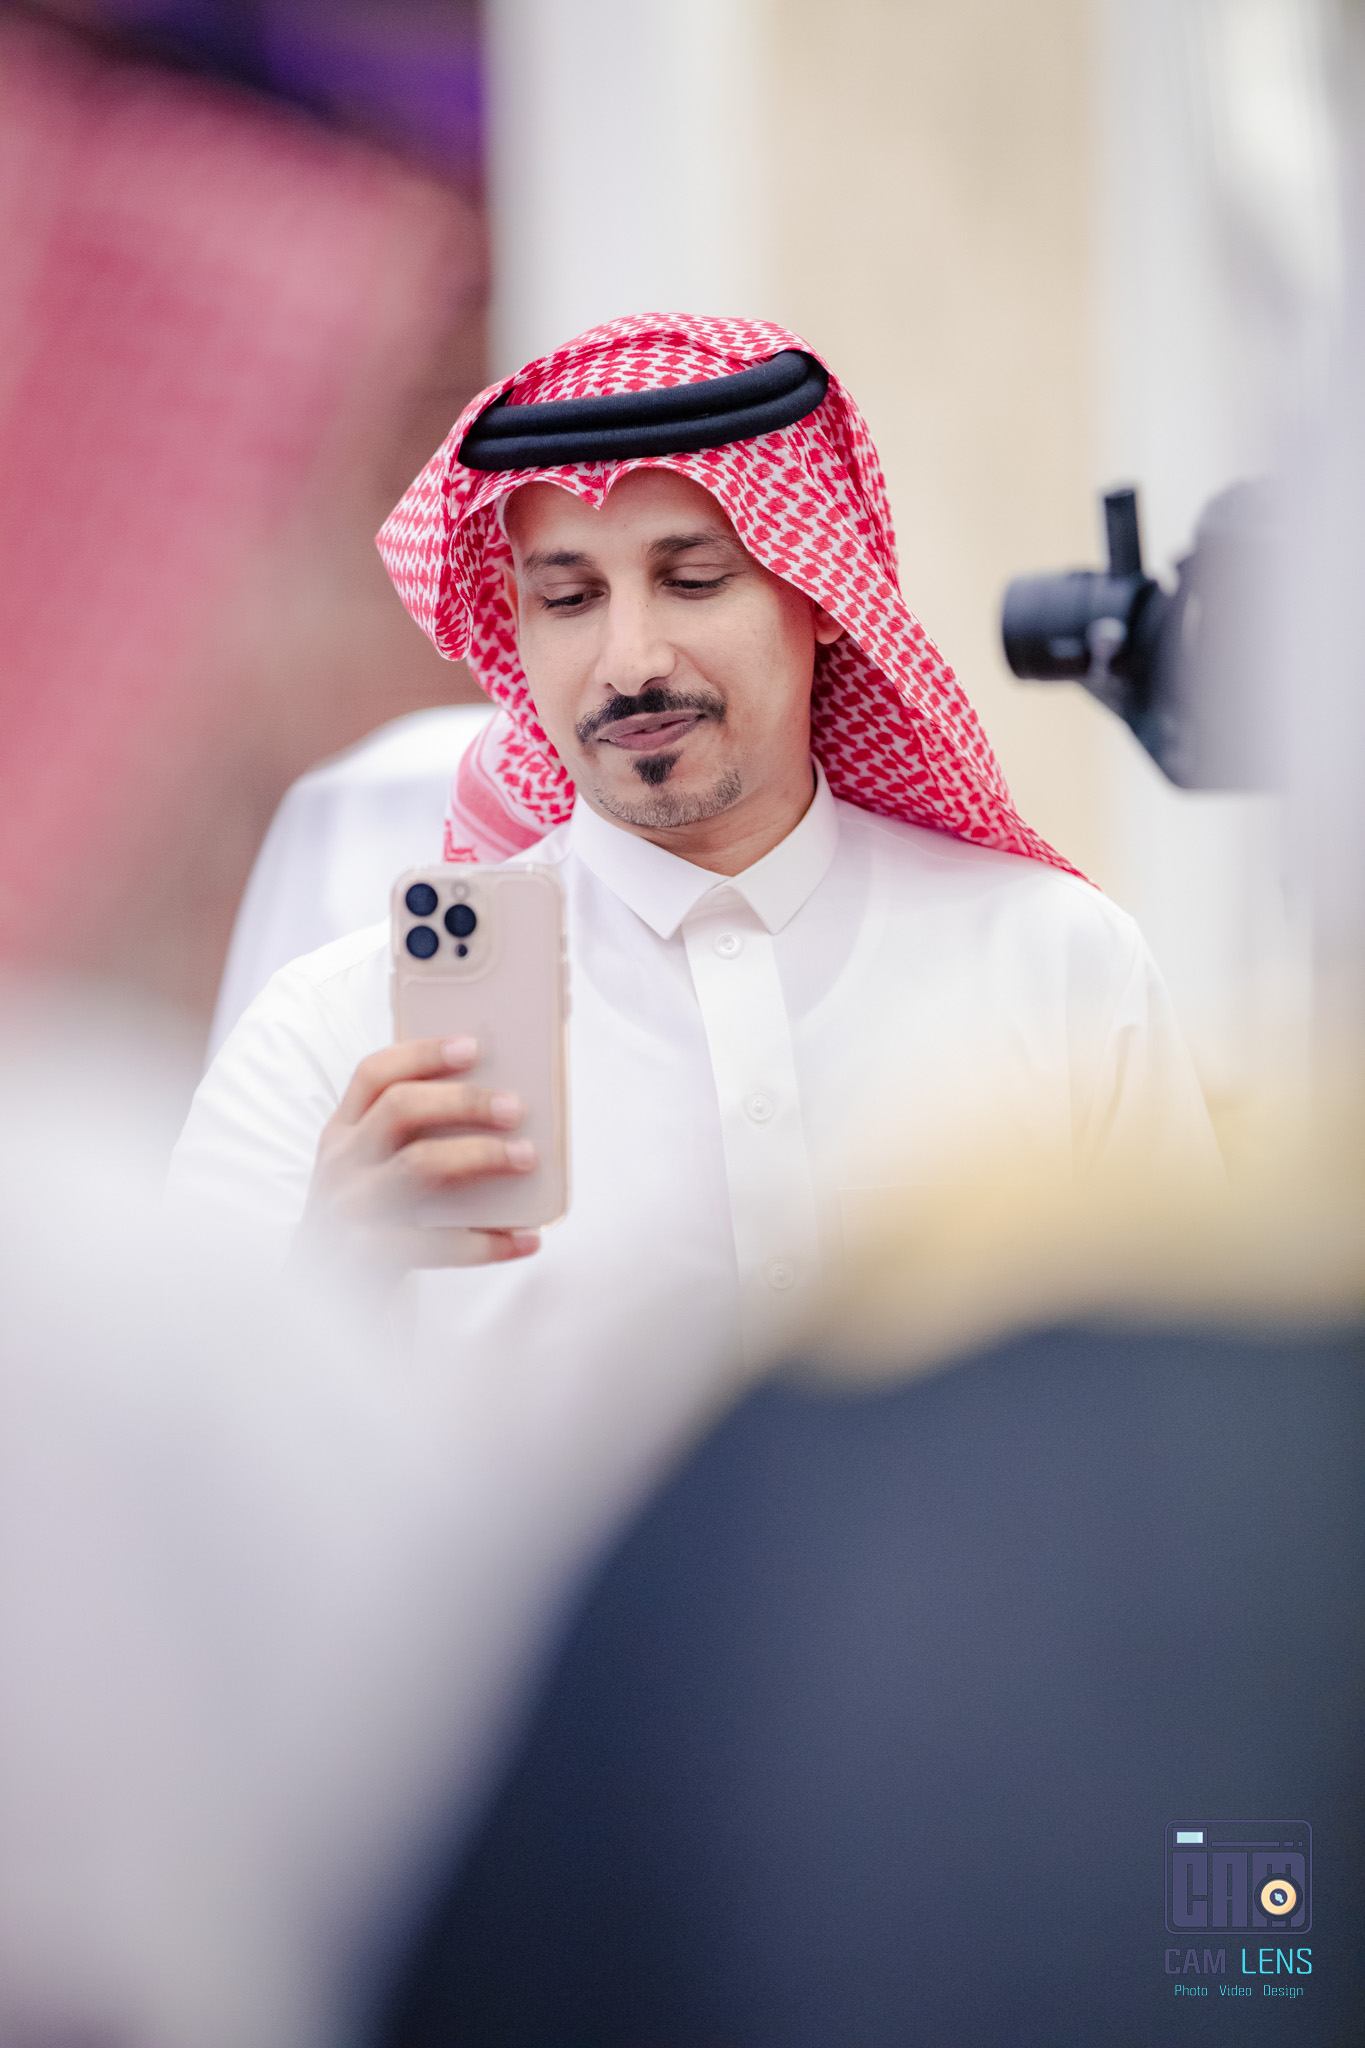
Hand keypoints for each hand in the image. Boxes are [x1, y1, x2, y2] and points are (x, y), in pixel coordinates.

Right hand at [297, 1036, 541, 1272]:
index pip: (375, 1073)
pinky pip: (436, 1244)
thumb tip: (499, 1109)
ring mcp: (350, 1206)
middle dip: (464, 1101)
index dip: (423, 1054)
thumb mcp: (368, 1168)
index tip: (473, 1046)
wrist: (320, 1294)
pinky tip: (526, 1239)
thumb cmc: (366, 1217)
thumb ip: (410, 1137)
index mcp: (342, 1131)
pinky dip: (488, 1242)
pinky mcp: (367, 1254)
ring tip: (528, 1157)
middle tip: (516, 1107)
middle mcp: (341, 1162)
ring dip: (482, 1155)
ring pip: (419, 1165)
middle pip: (400, 1108)